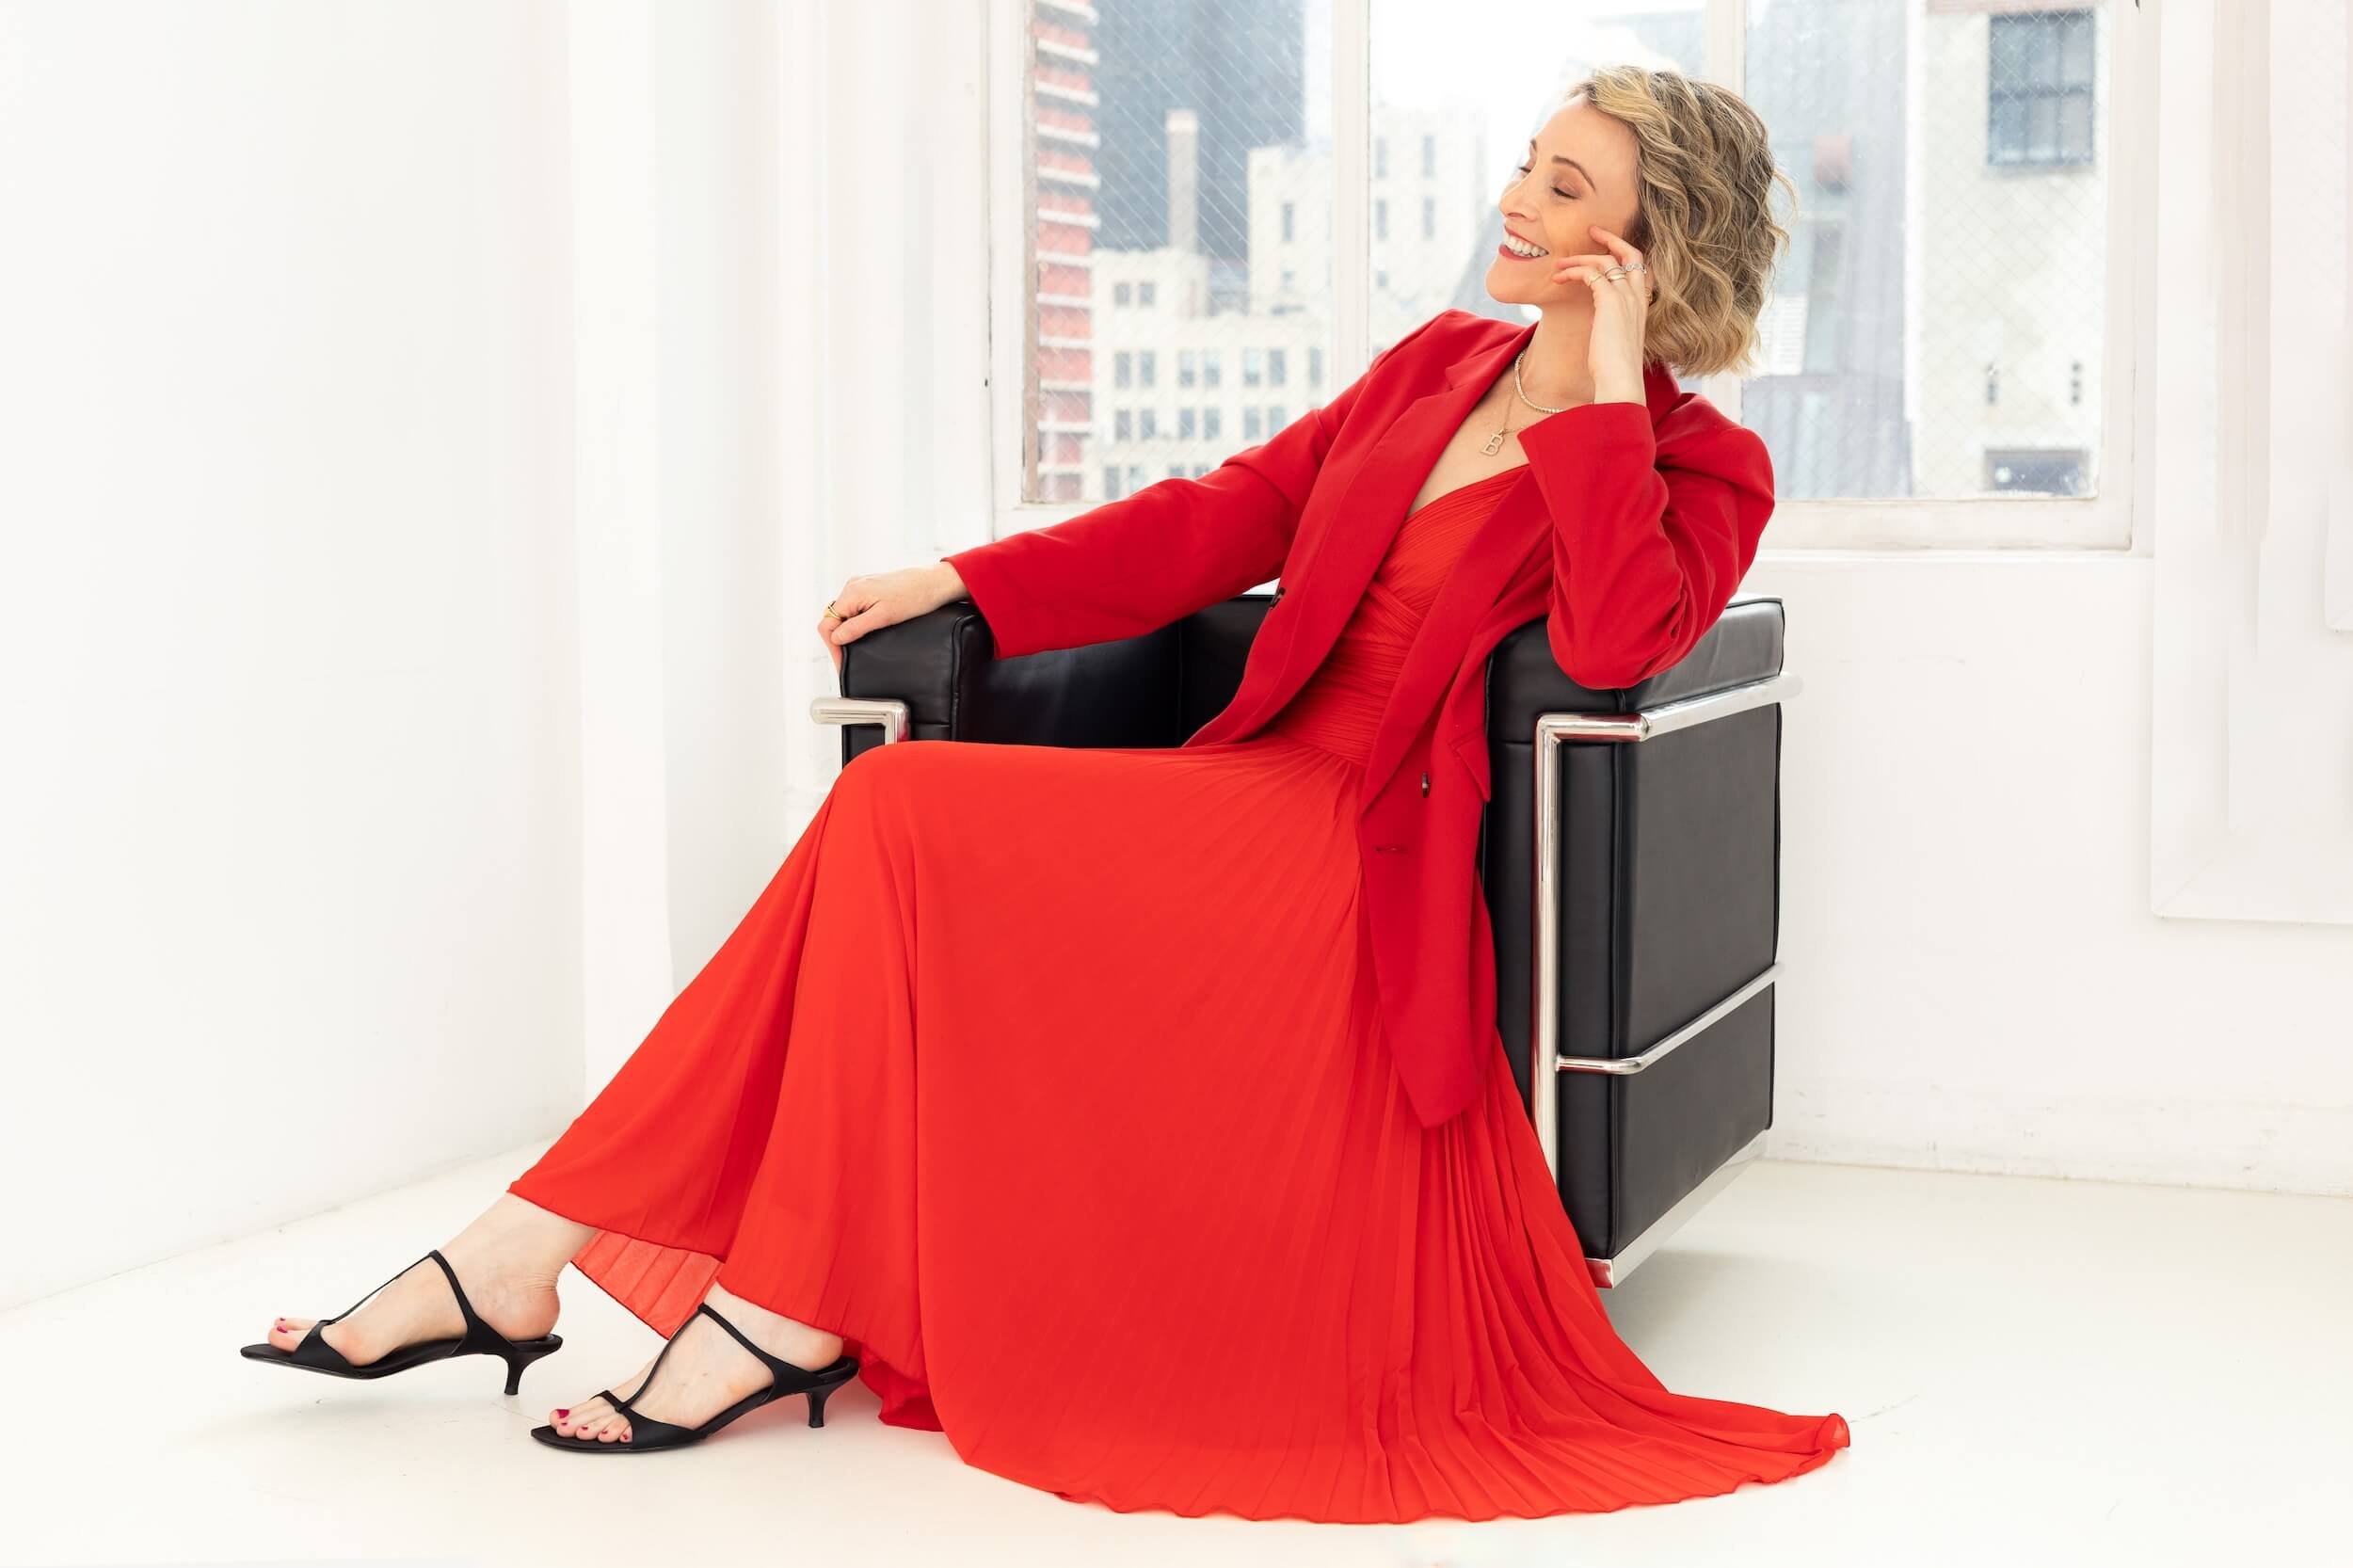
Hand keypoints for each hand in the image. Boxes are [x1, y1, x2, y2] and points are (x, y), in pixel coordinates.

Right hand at [818, 563, 963, 673]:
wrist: (934, 582)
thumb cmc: (914, 597)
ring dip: (847, 632)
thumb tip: (836, 638)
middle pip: (833, 619)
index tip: (843, 665)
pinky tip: (865, 633)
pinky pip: (854, 608)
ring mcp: (860, 586)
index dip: (832, 647)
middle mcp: (851, 587)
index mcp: (852, 593)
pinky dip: (856, 622)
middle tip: (849, 662)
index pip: (828, 624)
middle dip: (838, 641)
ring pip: (844, 614)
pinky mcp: (870, 588)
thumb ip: (857, 627)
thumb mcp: (884, 617)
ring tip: (856, 650)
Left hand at [1550, 224, 1654, 402]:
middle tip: (1591, 231)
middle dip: (1611, 238)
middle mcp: (1638, 296)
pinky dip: (1574, 271)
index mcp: (1642, 304)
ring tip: (1560, 265)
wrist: (1620, 380)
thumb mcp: (1616, 339)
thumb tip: (1599, 322)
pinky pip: (1592, 273)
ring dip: (1580, 258)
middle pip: (1630, 252)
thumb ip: (1612, 323)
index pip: (1640, 267)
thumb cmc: (1615, 367)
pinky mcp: (1610, 301)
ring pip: (1606, 260)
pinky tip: (1560, 279)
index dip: (1624, 252)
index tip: (1607, 247)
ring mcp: (1626, 297)